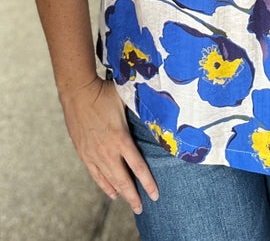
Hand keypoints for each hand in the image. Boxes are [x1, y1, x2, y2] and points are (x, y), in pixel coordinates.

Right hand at [59, 76, 158, 213]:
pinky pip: (96, 175)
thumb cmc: (104, 92)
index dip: (147, 182)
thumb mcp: (127, 98)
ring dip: (120, 193)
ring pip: (109, 181)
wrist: (78, 92)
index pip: (138, 166)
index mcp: (121, 138)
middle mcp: (107, 150)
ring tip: (130, 203)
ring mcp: (94, 153)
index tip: (155, 194)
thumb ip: (142, 106)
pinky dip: (104, 186)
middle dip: (134, 196)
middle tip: (141, 208)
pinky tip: (111, 193)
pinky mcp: (84, 153)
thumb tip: (160, 104)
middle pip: (123, 180)